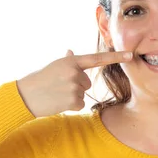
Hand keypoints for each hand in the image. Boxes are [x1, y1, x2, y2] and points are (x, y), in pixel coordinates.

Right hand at [16, 49, 132, 117]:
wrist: (26, 95)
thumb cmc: (39, 79)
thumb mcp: (54, 66)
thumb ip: (67, 61)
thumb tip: (71, 52)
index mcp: (72, 61)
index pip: (97, 58)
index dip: (116, 56)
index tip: (131, 55)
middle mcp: (75, 72)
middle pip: (88, 81)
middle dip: (77, 85)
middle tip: (59, 86)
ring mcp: (74, 87)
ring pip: (83, 93)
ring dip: (72, 95)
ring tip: (57, 93)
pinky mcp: (74, 101)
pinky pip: (80, 104)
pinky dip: (71, 105)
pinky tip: (58, 101)